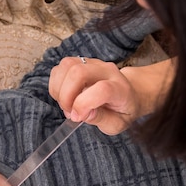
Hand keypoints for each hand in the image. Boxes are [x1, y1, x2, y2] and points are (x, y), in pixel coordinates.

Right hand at [49, 57, 174, 134]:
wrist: (129, 93)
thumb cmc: (122, 111)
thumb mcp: (117, 124)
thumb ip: (101, 119)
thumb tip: (83, 113)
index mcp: (121, 88)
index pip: (102, 89)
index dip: (84, 104)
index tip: (77, 117)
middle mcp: (107, 71)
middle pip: (79, 72)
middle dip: (66, 96)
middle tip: (69, 112)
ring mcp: (94, 63)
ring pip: (67, 66)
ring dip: (59, 89)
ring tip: (66, 104)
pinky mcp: (81, 62)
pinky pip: (61, 67)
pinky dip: (56, 83)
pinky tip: (63, 96)